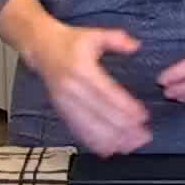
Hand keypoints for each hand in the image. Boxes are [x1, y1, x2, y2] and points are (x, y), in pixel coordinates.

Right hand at [22, 21, 151, 156]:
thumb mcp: (94, 34)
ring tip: (131, 146)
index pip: (106, 92)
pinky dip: (94, 142)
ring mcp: (64, 103)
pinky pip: (78, 130)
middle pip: (99, 114)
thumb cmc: (71, 42)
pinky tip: (110, 150)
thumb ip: (116, 39)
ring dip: (111, 139)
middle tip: (144, 136)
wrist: (41, 48)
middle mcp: (71, 89)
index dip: (124, 106)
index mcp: (81, 69)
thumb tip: (136, 46)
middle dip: (123, 128)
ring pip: (89, 126)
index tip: (142, 117)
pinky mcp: (61, 111)